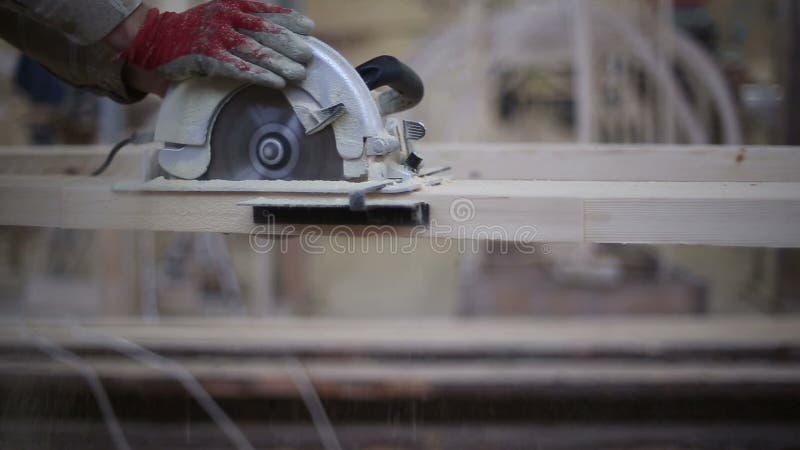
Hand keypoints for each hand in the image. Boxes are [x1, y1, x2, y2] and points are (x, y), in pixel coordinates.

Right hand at [115, 0, 314, 92]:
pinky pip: (240, 68)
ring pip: (256, 51)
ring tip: (299, 73)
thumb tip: (274, 39)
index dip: (288, 19)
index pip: (265, 10)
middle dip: (289, 43)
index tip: (308, 28)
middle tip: (308, 55)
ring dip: (281, 62)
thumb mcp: (218, 19)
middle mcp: (225, 18)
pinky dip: (261, 75)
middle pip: (265, 31)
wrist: (153, 38)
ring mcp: (216, 37)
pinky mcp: (208, 58)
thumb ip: (241, 24)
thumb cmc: (191, 32)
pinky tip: (277, 82)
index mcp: (230, 6)